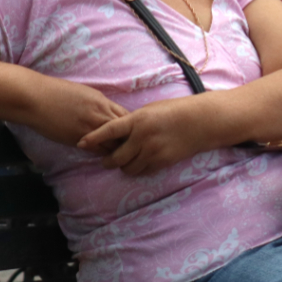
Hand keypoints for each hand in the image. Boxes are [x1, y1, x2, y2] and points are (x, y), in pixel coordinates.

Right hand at [25, 76, 128, 147]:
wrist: (36, 98)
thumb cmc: (56, 92)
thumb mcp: (84, 93)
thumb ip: (99, 104)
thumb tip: (108, 112)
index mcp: (103, 101)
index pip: (128, 116)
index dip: (131, 126)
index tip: (131, 133)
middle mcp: (101, 114)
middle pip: (126, 131)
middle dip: (130, 139)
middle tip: (129, 147)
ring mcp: (91, 128)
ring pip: (115, 143)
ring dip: (118, 149)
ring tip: (120, 154)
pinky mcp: (80, 139)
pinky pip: (99, 150)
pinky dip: (104, 153)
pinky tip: (104, 156)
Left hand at [78, 98, 204, 175]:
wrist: (200, 122)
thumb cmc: (175, 111)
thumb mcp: (150, 110)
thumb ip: (133, 121)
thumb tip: (118, 132)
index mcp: (138, 120)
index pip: (109, 131)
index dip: (93, 138)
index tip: (81, 144)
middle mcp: (142, 137)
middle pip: (116, 157)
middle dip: (107, 161)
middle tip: (105, 160)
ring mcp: (153, 151)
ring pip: (128, 168)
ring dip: (124, 166)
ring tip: (125, 162)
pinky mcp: (162, 161)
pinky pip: (143, 171)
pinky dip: (139, 169)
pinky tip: (141, 162)